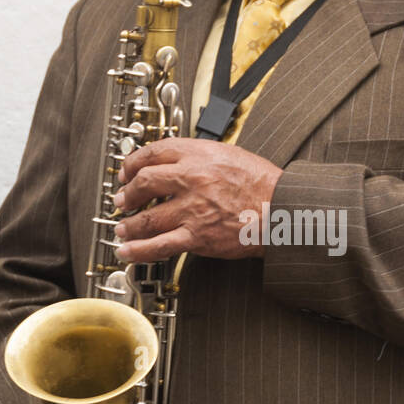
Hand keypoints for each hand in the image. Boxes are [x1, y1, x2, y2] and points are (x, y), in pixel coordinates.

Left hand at [113, 138, 282, 261]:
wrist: (281, 210)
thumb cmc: (262, 185)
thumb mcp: (229, 155)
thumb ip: (201, 157)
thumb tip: (178, 162)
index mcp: (198, 155)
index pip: (153, 153)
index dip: (133, 163)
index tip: (128, 172)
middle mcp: (191, 179)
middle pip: (143, 183)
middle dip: (127, 194)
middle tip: (121, 200)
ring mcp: (192, 209)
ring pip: (147, 217)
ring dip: (129, 224)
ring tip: (123, 227)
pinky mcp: (197, 236)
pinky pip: (160, 245)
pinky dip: (138, 250)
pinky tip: (127, 251)